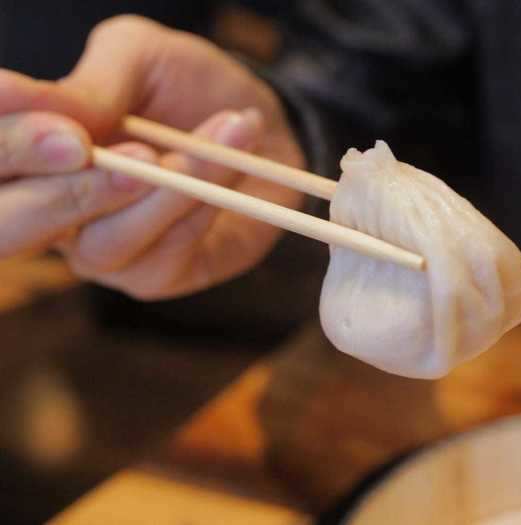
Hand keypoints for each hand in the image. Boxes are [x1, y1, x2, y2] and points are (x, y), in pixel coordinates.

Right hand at [0, 15, 304, 298]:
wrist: (258, 120)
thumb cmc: (188, 85)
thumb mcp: (140, 58)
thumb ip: (90, 83)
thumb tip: (17, 99)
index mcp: (34, 156)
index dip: (13, 146)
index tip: (53, 121)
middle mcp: (54, 212)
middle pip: (20, 229)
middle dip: (78, 188)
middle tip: (143, 150)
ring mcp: (102, 251)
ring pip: (107, 242)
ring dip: (170, 187)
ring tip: (224, 132)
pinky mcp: (155, 275)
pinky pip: (162, 252)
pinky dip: (200, 203)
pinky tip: (232, 160)